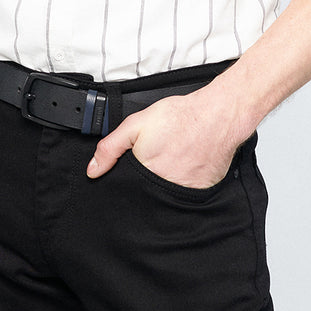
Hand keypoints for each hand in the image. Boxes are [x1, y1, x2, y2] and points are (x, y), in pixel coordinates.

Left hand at [86, 86, 242, 188]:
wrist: (217, 116)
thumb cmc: (179, 117)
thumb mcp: (135, 125)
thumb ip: (110, 148)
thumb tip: (93, 171)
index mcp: (145, 174)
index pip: (129, 191)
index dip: (128, 182)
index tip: (135, 171)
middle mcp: (164, 188)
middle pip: (148, 194)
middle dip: (148, 181)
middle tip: (160, 158)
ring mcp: (185, 192)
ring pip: (167, 195)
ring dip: (167, 181)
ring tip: (173, 160)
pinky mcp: (202, 191)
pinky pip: (187, 193)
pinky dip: (185, 182)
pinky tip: (187, 164)